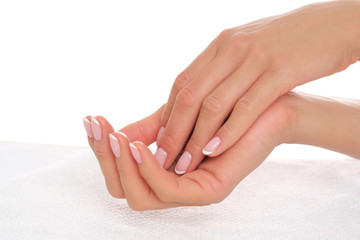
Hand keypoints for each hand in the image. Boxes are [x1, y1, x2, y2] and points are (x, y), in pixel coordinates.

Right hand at [83, 93, 294, 209]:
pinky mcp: (210, 191)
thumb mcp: (175, 116)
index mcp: (165, 171)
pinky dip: (148, 170)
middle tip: (97, 126)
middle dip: (105, 158)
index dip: (101, 149)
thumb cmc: (222, 108)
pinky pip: (167, 191)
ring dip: (121, 165)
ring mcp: (191, 192)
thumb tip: (112, 132)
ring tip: (114, 136)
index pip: (120, 174)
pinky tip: (138, 146)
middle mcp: (175, 186)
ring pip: (138, 196)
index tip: (91, 119)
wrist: (265, 104)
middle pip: (123, 190)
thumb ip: (146, 129)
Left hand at [156, 0, 359, 174]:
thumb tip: (201, 95)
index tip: (159, 139)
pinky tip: (215, 151)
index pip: (182, 82)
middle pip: (190, 95)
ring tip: (183, 164)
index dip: (168, 113)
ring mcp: (255, 59)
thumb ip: (223, 68)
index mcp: (221, 45)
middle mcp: (232, 49)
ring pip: (213, 104)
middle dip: (173, 131)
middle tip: (162, 158)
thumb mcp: (247, 50)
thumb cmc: (286, 44)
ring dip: (195, 138)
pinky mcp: (279, 71)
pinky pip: (247, 107)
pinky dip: (228, 131)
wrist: (330, 26)